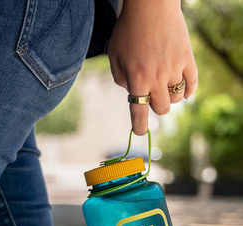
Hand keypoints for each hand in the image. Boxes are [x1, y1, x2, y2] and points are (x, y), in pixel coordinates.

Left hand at [108, 0, 197, 134]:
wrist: (151, 5)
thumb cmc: (128, 30)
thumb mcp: (114, 56)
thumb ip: (120, 79)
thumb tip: (131, 93)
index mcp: (137, 79)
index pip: (138, 112)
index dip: (139, 126)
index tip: (140, 132)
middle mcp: (156, 78)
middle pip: (161, 109)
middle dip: (155, 108)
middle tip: (152, 98)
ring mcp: (174, 69)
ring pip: (176, 99)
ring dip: (169, 98)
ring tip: (164, 87)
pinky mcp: (188, 59)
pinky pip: (192, 84)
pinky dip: (188, 91)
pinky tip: (184, 91)